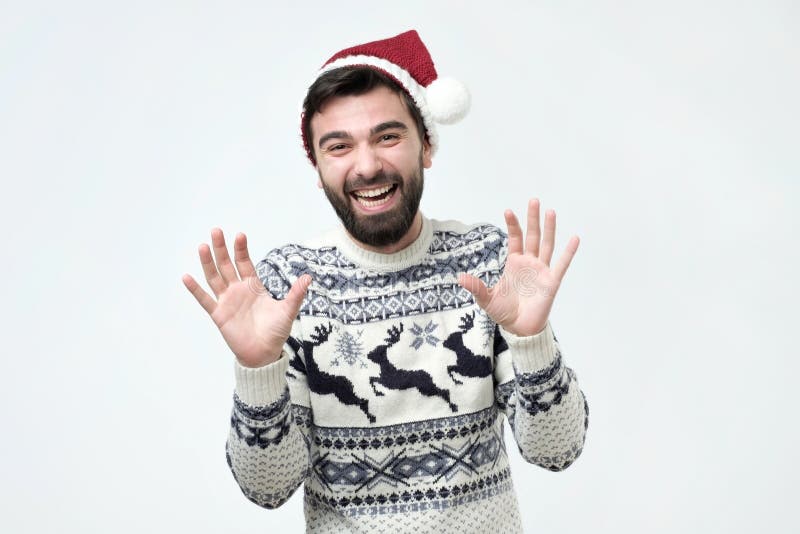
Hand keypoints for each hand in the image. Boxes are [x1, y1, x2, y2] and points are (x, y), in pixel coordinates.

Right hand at [182, 228, 310, 367]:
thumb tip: (308, 277)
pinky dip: (195, 289)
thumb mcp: (288, 311)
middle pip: (227, 265)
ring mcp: (227, 301)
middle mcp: (238, 290)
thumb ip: (296, 294)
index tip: (239, 235)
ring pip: (214, 277)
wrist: (264, 353)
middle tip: (216, 231)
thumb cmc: (276, 332)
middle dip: (221, 249)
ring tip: (203, 246)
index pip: (245, 263)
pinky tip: (187, 277)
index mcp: (253, 286)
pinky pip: (205, 300)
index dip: (241, 249)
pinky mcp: (219, 314)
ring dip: (208, 262)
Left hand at [458, 199, 578, 336]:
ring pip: (547, 245)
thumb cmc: (504, 312)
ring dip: (549, 228)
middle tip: (534, 200)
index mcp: (514, 263)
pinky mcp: (552, 281)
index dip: (513, 225)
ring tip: (550, 211)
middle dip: (533, 219)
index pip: (515, 239)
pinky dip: (569, 252)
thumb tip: (460, 278)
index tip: (508, 210)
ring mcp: (542, 271)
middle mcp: (529, 263)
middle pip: (533, 236)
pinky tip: (574, 238)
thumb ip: (476, 287)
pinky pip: (561, 264)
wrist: (519, 329)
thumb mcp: (486, 299)